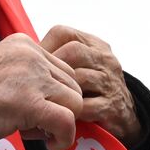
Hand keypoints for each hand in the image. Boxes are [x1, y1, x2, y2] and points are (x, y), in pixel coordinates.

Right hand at [0, 34, 83, 149]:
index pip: (62, 69)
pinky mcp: (31, 103)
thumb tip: (49, 94)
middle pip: (72, 85)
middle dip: (59, 108)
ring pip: (74, 102)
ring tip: (34, 130)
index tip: (37, 108)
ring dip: (60, 123)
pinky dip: (63, 138)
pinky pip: (67, 122)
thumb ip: (25, 75)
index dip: (54, 94)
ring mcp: (32, 78)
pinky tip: (50, 143)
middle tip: (34, 122)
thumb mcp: (0, 72)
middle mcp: (31, 56)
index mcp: (23, 45)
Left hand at [40, 25, 142, 146]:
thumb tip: (25, 56)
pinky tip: (56, 116)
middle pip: (73, 51)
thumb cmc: (92, 89)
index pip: (64, 33)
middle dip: (51, 67)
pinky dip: (67, 111)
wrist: (124, 117)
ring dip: (58, 91)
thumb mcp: (81, 65)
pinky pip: (85, 105)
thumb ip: (59, 57)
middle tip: (36, 84)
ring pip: (80, 77)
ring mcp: (110, 83)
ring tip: (43, 101)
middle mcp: (105, 59)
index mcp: (94, 45)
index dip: (44, 46)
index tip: (33, 63)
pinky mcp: (111, 107)